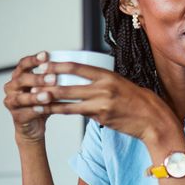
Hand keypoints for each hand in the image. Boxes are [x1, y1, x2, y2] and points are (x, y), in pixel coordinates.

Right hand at [3, 52, 52, 142]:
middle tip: (53, 78)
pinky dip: (35, 111)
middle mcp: (12, 87)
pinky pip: (25, 113)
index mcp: (19, 76)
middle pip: (21, 79)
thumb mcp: (48, 87)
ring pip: (21, 98)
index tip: (46, 55)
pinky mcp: (16, 116)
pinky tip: (44, 109)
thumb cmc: (43, 102)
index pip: (24, 64)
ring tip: (48, 96)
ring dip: (35, 96)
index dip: (34, 59)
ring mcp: (11, 102)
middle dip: (38, 78)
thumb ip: (53, 77)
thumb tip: (71, 66)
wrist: (35, 125)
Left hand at [32, 61, 180, 145]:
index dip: (57, 65)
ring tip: (34, 101)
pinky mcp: (101, 118)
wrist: (152, 119)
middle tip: (31, 83)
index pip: (77, 67)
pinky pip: (77, 114)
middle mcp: (103, 88)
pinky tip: (50, 111)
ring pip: (68, 103)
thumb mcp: (119, 84)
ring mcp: (101, 104)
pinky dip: (62, 112)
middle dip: (47, 85)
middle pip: (68, 85)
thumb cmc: (136, 101)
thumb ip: (100, 83)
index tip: (43, 64)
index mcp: (107, 75)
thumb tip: (81, 84)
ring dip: (49, 102)